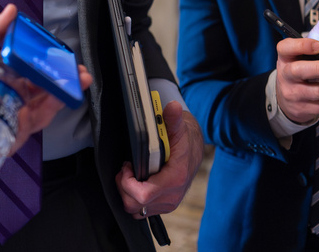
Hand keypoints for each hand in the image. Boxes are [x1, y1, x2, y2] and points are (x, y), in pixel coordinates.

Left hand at [0, 4, 91, 155]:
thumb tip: (12, 10)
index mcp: (13, 82)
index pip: (41, 76)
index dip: (58, 69)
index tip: (72, 61)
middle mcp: (18, 101)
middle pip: (49, 93)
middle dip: (68, 84)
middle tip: (81, 76)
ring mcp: (16, 119)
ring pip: (45, 110)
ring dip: (61, 99)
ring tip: (73, 88)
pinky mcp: (11, 136)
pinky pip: (30, 128)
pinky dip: (41, 117)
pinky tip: (49, 105)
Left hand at [115, 101, 203, 218]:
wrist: (194, 149)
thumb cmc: (185, 140)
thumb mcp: (179, 127)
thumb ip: (173, 119)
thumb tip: (172, 107)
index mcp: (174, 180)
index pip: (142, 195)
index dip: (127, 182)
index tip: (127, 166)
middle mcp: (171, 196)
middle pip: (134, 205)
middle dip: (123, 186)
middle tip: (126, 168)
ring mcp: (167, 203)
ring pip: (135, 210)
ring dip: (127, 192)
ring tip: (131, 174)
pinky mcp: (163, 206)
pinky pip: (141, 211)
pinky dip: (133, 198)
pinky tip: (136, 182)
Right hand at [276, 13, 318, 123]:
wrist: (286, 98)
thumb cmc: (299, 68)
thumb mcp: (303, 52)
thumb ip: (317, 34)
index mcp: (285, 57)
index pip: (287, 48)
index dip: (302, 45)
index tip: (318, 46)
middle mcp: (286, 75)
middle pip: (302, 71)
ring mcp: (292, 93)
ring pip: (317, 92)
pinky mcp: (301, 108)